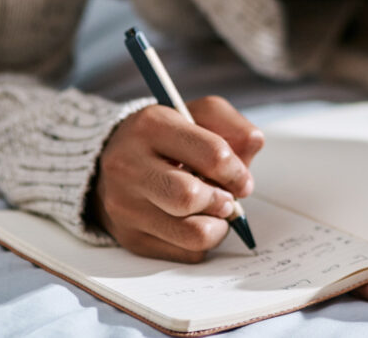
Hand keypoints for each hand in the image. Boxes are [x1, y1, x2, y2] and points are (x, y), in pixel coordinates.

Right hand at [90, 96, 263, 261]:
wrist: (113, 161)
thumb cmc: (166, 138)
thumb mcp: (197, 114)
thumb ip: (231, 124)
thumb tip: (254, 143)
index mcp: (152, 126)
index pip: (212, 154)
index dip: (237, 171)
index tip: (242, 179)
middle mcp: (129, 165)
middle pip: (191, 197)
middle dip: (223, 201)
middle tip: (227, 198)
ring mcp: (125, 205)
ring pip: (192, 234)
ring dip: (217, 226)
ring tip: (215, 212)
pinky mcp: (130, 237)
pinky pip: (185, 254)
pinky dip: (202, 242)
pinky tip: (195, 222)